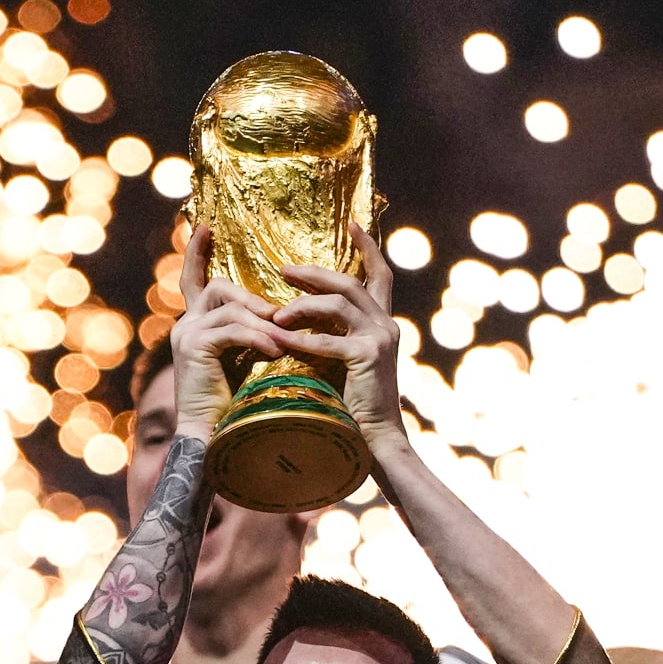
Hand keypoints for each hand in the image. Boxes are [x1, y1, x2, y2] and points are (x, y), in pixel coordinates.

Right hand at [168, 226, 285, 440]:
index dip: (197, 253)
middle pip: (219, 288)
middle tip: (279, 319)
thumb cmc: (234, 406)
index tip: (206, 227)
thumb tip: (280, 317)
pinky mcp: (194, 348)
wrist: (212, 438)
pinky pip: (232, 330)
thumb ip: (252, 335)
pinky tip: (274, 352)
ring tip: (283, 342)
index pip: (194, 280)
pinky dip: (257, 339)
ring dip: (261, 323)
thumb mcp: (244, 361)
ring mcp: (186, 335)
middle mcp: (185, 325)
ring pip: (229, 307)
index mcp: (196, 326)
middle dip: (253, 300)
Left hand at [266, 223, 402, 450]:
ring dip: (302, 306)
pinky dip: (299, 341)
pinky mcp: (368, 356)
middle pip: (349, 282)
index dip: (367, 248)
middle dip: (314, 273)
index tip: (352, 223)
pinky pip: (326, 341)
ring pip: (337, 304)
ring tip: (275, 315)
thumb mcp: (344, 361)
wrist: (375, 440)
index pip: (380, 275)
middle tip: (283, 269)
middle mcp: (386, 325)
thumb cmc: (354, 406)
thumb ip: (333, 335)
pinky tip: (278, 340)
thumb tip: (298, 317)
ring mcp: (379, 339)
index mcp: (382, 323)